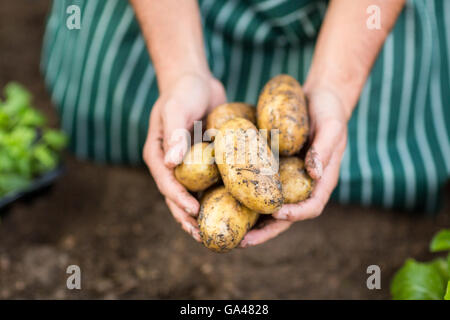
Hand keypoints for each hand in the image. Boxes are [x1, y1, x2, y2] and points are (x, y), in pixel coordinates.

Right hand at [143, 73, 225, 240]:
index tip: (194, 213)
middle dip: (189, 218)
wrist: (195, 80)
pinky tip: (233, 208)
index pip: (167, 183)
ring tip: (216, 233)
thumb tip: (171, 164)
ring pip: (194, 194)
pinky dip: (218, 195)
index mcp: (159, 155)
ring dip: (204, 213)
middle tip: (203, 237)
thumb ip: (173, 134)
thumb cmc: (182, 92)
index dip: (178, 200)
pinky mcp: (204, 161)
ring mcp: (189, 165)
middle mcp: (172, 165)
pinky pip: (210, 182)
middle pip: (177, 197)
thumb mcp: (176, 109)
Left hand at [240, 86, 347, 246]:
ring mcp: (286, 178)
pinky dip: (244, 195)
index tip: (277, 215)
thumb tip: (314, 173)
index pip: (310, 207)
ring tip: (227, 229)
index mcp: (321, 181)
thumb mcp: (332, 127)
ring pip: (268, 206)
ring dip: (251, 221)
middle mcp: (302, 185)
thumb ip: (325, 150)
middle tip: (242, 241)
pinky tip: (223, 197)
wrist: (319, 99)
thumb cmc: (330, 112)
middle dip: (265, 230)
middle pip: (285, 216)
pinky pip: (258, 186)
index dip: (294, 215)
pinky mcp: (273, 169)